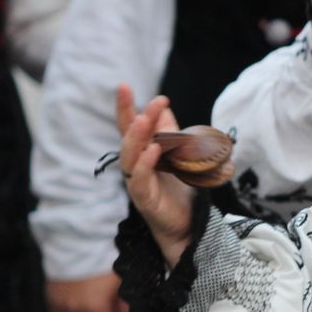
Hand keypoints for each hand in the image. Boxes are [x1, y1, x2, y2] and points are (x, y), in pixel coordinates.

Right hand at [115, 83, 196, 265]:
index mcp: (142, 153)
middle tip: (150, 102)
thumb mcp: (178, 155)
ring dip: (137, 138)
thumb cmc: (178, 189)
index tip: (124, 86)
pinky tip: (154, 151)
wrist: (187, 224)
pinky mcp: (145, 201)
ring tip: (144, 120)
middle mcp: (135, 166)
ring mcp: (138, 183)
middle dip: (134, 117)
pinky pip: (140, 181)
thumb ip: (170, 133)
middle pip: (129, 138)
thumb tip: (163, 106)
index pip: (129, 126)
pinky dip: (146, 165)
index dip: (125, 108)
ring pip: (129, 158)